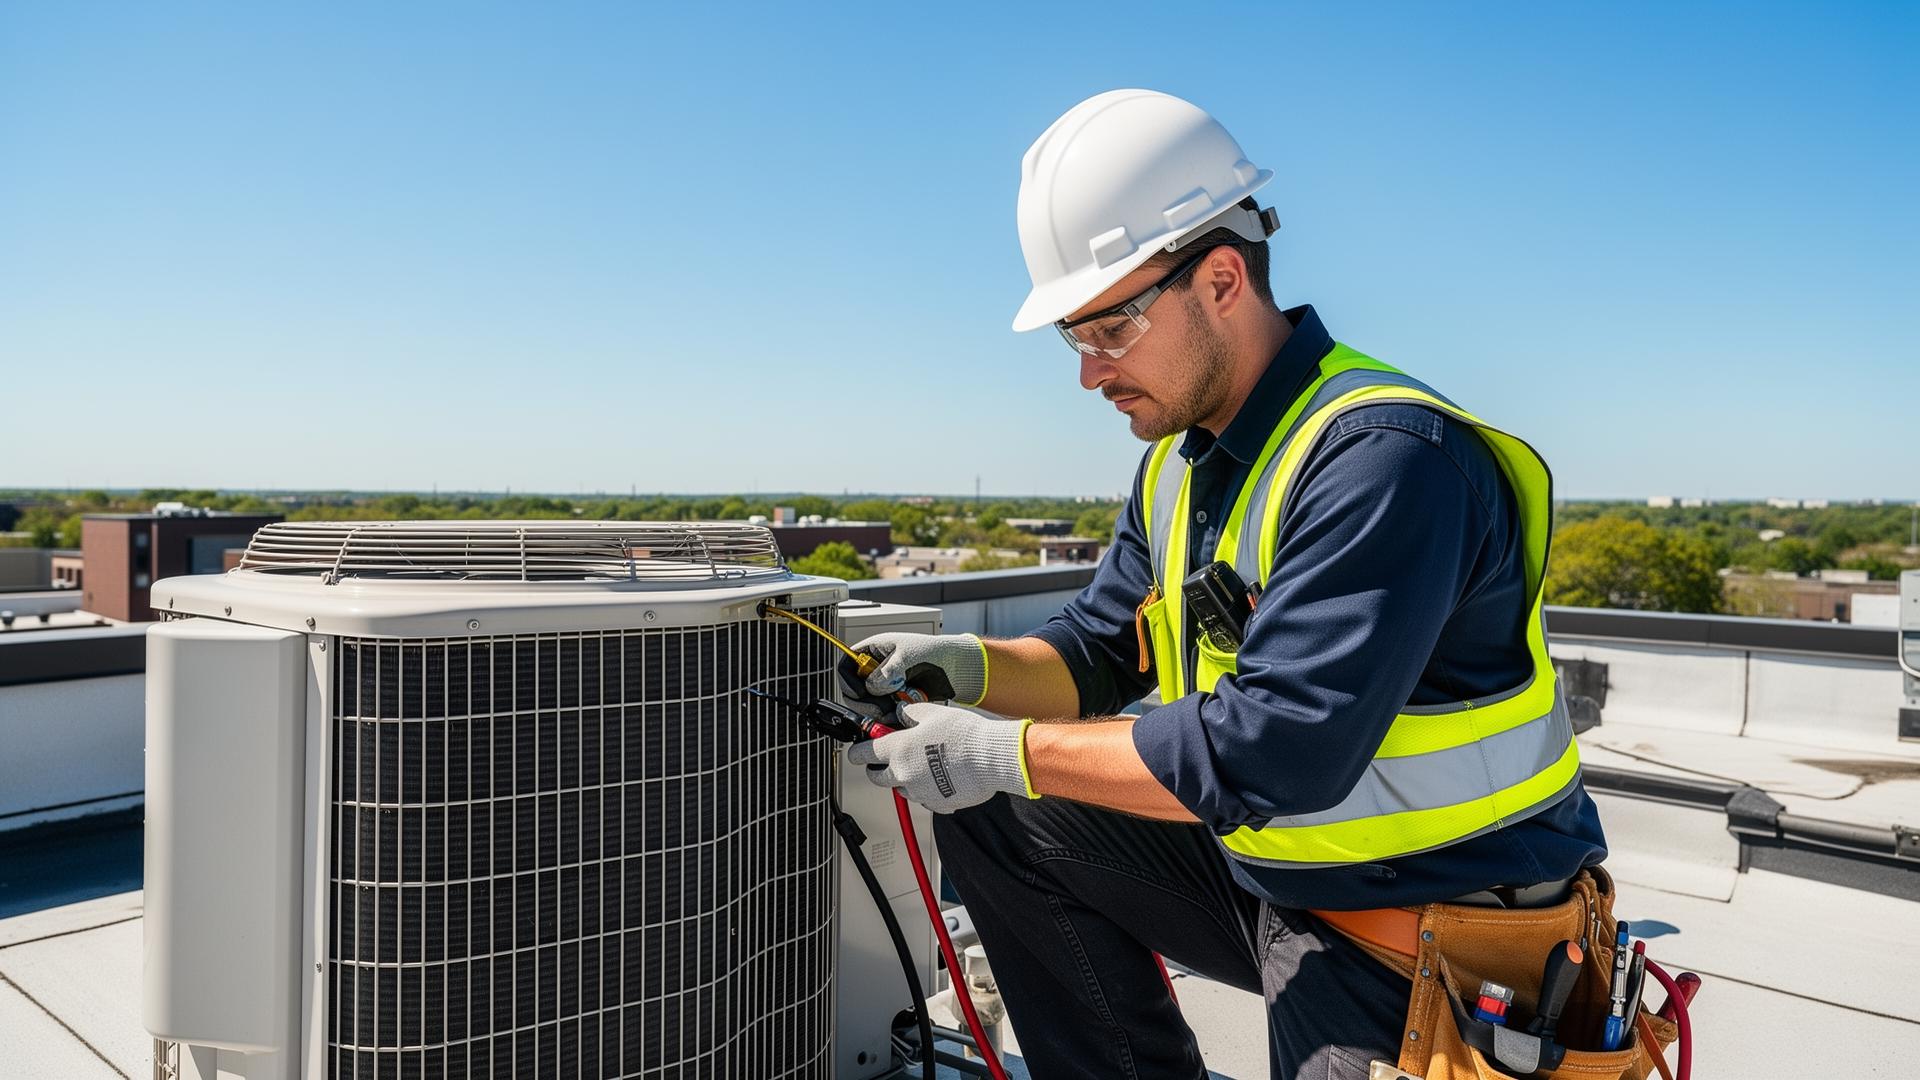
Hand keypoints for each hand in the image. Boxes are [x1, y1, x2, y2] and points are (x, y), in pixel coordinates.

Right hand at [835, 632, 988, 717]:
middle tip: (881, 709)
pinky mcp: (894, 701)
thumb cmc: (934, 652)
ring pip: (868, 706)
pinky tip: (903, 713)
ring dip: (879, 711)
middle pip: (854, 692)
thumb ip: (888, 671)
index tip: (859, 693)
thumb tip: (871, 687)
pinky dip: (890, 716)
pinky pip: (883, 713)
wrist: (956, 669)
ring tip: (897, 709)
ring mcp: (884, 687)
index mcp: (873, 651)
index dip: (848, 681)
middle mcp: (875, 670)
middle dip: (866, 703)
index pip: (846, 667)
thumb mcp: (908, 656)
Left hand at [845, 702, 1033, 813]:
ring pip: (902, 788)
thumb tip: (900, 715)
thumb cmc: (964, 734)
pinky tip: (943, 776)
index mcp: (897, 750)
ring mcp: (920, 792)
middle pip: (877, 777)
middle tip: (889, 758)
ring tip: (925, 763)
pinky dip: (929, 790)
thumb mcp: (932, 712)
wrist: (990, 758)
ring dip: (906, 778)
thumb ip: (909, 714)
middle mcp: (904, 774)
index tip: (857, 752)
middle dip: (878, 768)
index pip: (863, 754)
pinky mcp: (937, 804)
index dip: (858, 752)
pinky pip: (925, 799)